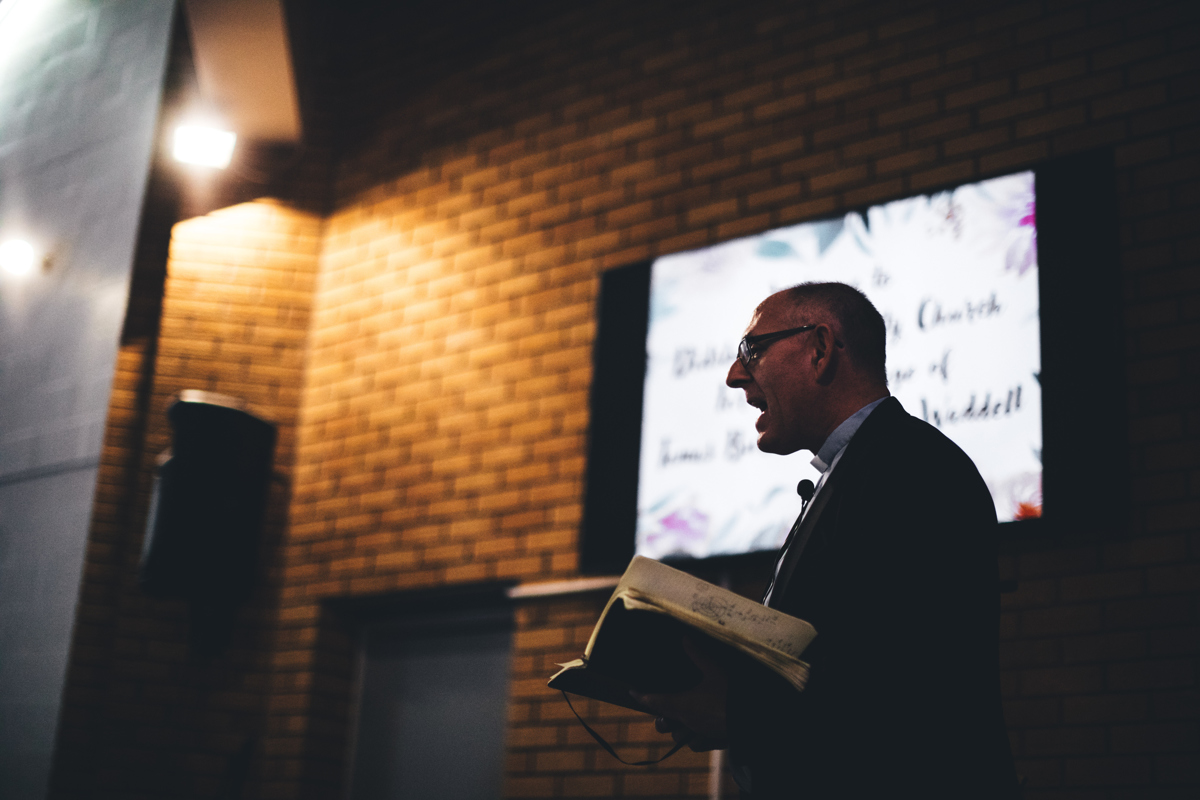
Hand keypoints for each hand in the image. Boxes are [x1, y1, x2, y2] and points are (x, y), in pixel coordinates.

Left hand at [631, 636, 728, 751]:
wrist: (753, 720)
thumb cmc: (731, 695)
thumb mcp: (715, 669)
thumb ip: (698, 654)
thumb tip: (685, 637)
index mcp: (682, 705)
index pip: (655, 701)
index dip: (642, 696)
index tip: (632, 692)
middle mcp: (687, 722)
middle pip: (664, 723)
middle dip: (661, 716)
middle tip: (662, 708)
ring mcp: (699, 734)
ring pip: (678, 737)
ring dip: (677, 729)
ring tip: (680, 720)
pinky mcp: (713, 742)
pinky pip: (697, 744)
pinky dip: (694, 739)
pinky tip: (699, 732)